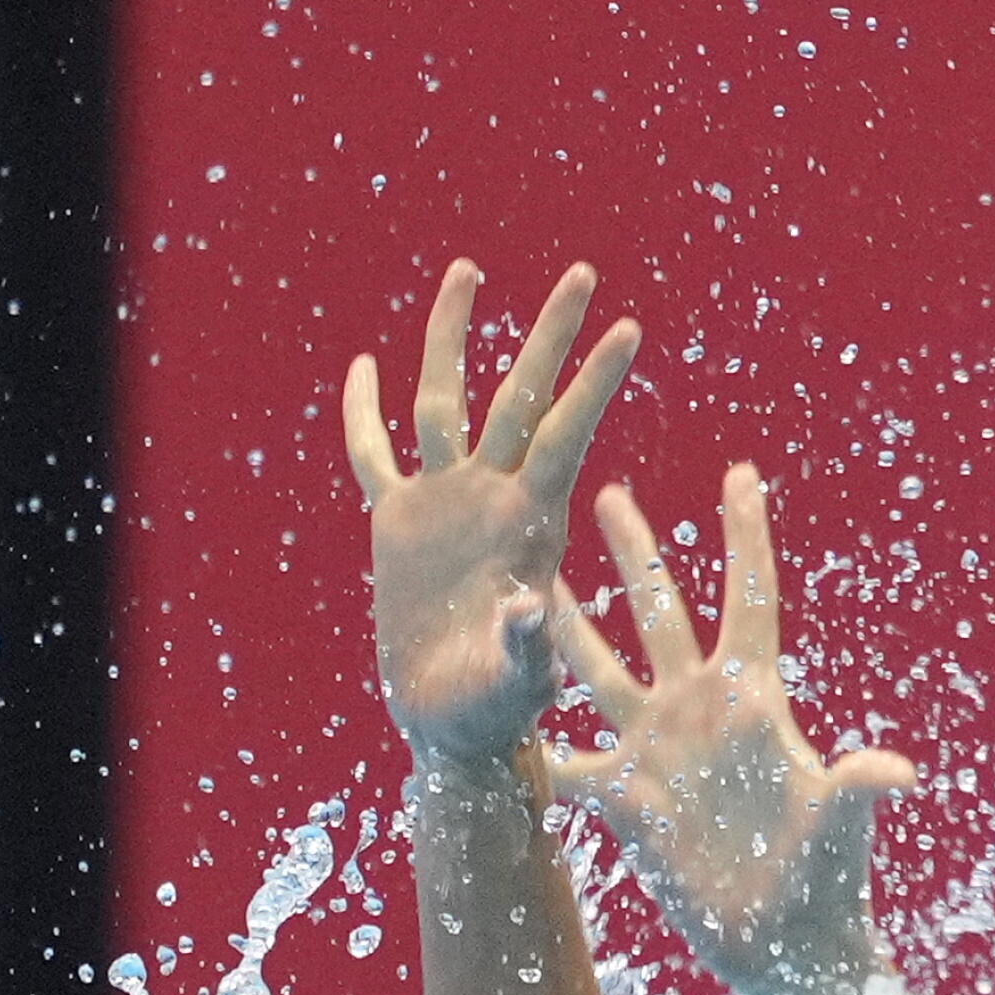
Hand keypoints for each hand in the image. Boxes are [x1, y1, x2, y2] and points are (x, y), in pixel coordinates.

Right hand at [343, 260, 639, 770]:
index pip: (568, 434)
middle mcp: (492, 497)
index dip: (594, 381)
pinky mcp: (398, 522)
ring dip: (453, 338)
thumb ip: (528, 644)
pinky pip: (374, 455)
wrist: (453, 724)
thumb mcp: (518, 681)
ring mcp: (444, 502)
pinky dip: (365, 413)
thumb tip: (531, 609)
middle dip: (548, 335)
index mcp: (530, 523)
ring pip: (444, 401)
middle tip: (582, 270)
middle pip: (519, 395)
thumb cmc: (498, 710)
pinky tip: (364, 367)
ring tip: (469, 270)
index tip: (629, 327)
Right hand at [550, 464, 916, 994]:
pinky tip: (487, 714)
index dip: (746, 536)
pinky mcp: (625, 799)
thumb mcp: (836, 830)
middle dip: (638, 553)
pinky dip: (530, 744)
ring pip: (599, 668)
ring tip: (529, 576)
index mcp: (753, 699)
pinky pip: (563, 764)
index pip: (751, 599)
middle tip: (608, 489)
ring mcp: (657, 749)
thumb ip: (855, 790)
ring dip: (565, 625)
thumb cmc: (824, 885)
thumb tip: (900, 774)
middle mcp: (699, 710)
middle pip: (662, 613)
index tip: (741, 471)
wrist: (785, 947)